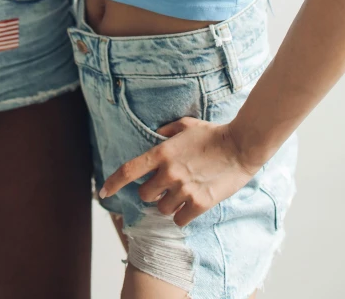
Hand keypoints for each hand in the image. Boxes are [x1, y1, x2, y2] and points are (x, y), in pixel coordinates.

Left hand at [100, 117, 260, 226]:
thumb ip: (166, 131)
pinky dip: (182, 215)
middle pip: (144, 195)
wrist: (241, 146)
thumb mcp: (186, 124)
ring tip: (182, 193)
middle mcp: (169, 172)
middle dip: (151, 193)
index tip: (103, 192)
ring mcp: (184, 189)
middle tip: (164, 187)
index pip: (129, 170)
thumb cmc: (213, 133)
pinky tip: (190, 204)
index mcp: (162, 152)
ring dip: (168, 204)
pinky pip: (180, 220)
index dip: (112, 182)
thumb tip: (156, 135)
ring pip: (162, 209)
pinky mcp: (200, 203)